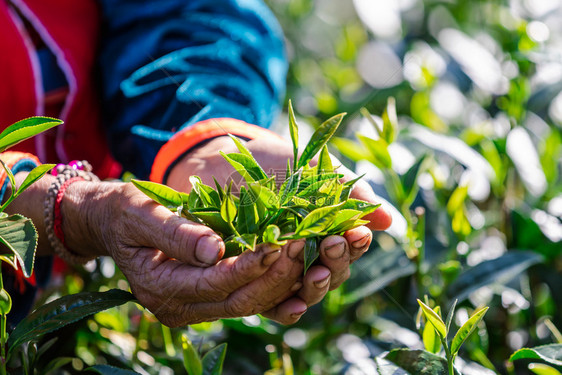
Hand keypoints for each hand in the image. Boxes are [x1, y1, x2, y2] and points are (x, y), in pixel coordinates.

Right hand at [61, 181, 320, 325]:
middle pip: (239, 301)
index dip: (250, 266)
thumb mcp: (141, 213)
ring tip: (311, 253)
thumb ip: (175, 232)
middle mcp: (178, 307)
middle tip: (305, 246)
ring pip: (250, 304)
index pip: (215, 282)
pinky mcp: (207, 299)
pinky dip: (275, 285)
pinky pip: (248, 299)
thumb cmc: (123, 212)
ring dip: (283, 283)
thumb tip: (214, 250)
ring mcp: (194, 308)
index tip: (280, 243)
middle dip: (276, 276)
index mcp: (159, 287)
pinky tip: (300, 267)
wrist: (111, 225)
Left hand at [167, 135, 391, 321]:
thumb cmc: (276, 164)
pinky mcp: (253, 281)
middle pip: (331, 274)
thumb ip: (350, 193)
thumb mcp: (315, 170)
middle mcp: (307, 257)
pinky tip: (292, 305)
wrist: (226, 161)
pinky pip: (271, 305)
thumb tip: (388, 220)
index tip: (356, 234)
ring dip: (315, 286)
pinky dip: (285, 308)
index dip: (356, 244)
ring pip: (306, 292)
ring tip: (315, 272)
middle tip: (333, 246)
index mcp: (326, 233)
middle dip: (336, 262)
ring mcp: (280, 271)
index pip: (349, 248)